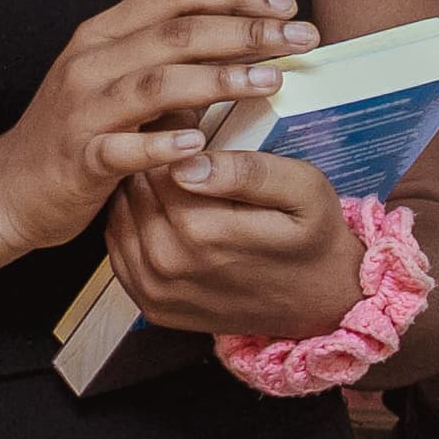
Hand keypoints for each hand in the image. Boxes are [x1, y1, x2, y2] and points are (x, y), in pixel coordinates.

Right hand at [0, 0, 317, 275]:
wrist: (8, 189)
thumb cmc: (78, 133)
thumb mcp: (121, 82)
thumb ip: (172, 60)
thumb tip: (249, 43)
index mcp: (103, 34)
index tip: (286, 2)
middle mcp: (90, 63)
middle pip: (178, 32)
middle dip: (247, 30)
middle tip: (303, 36)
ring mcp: (82, 110)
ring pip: (157, 83)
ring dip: (220, 78)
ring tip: (271, 80)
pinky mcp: (78, 159)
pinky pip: (123, 149)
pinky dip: (162, 144)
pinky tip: (199, 144)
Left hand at [102, 147, 364, 339]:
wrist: (320, 302)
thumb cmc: (312, 237)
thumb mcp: (304, 190)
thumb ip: (248, 171)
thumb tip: (185, 163)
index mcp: (203, 231)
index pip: (157, 165)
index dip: (171, 140)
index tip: (192, 132)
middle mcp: (170, 264)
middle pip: (135, 191)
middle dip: (152, 164)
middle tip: (182, 152)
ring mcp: (157, 290)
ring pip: (121, 218)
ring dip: (138, 195)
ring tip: (174, 182)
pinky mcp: (152, 306)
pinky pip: (119, 253)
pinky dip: (132, 227)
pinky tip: (163, 215)